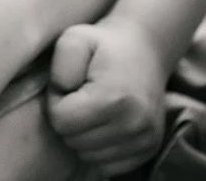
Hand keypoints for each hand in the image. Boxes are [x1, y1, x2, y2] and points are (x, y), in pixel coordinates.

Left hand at [46, 17, 166, 176]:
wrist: (146, 48)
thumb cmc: (104, 44)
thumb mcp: (74, 39)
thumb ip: (61, 65)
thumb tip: (62, 94)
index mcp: (113, 98)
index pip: (61, 120)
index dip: (56, 100)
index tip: (70, 85)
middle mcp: (134, 123)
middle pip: (73, 141)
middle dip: (69, 119)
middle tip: (81, 95)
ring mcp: (145, 139)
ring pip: (88, 156)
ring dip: (83, 134)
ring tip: (93, 108)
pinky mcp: (150, 148)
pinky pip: (108, 166)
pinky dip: (100, 148)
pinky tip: (105, 124)